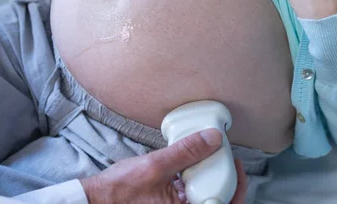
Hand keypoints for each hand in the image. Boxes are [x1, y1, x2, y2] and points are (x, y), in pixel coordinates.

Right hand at [80, 128, 246, 203]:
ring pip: (204, 197)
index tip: (237, 163)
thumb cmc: (121, 190)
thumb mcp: (156, 166)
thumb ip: (185, 152)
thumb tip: (212, 138)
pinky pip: (189, 196)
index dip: (239, 186)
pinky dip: (193, 182)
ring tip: (206, 156)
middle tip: (223, 156)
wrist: (97, 200)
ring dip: (208, 178)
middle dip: (224, 178)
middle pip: (217, 200)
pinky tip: (186, 166)